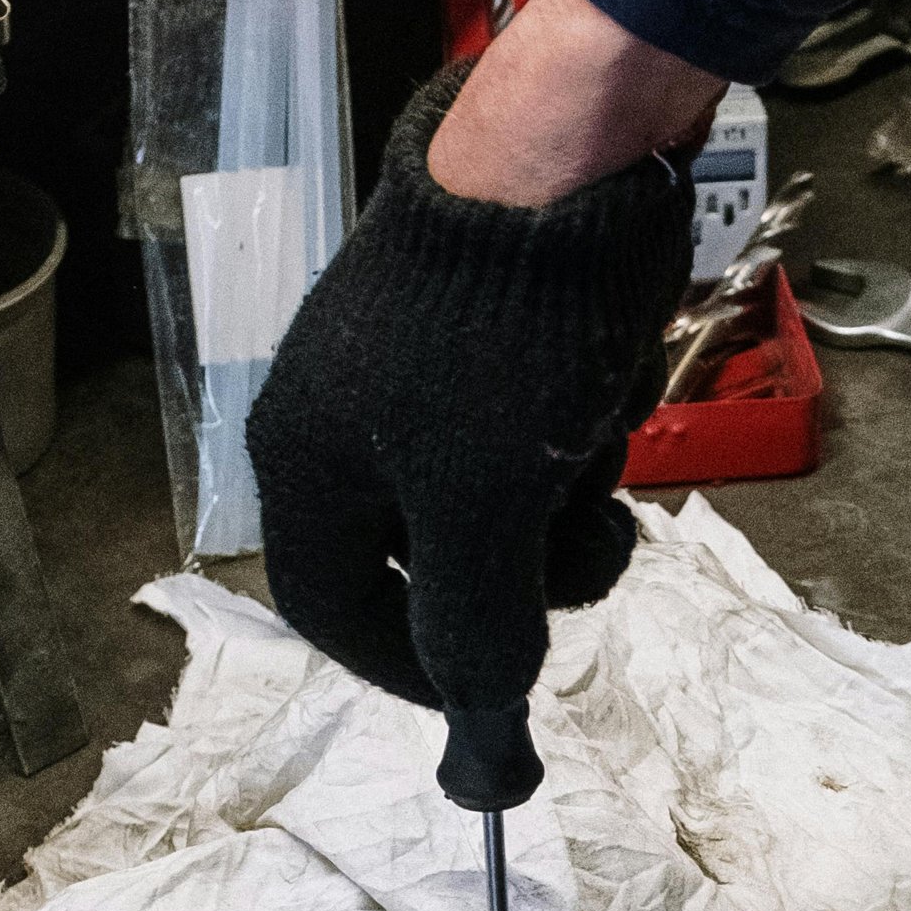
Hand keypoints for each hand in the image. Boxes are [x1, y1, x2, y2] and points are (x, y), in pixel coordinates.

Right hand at [244, 40, 697, 792]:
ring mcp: (428, 388)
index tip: (493, 696)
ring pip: (501, 514)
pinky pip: (539, 447)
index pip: (331, 612)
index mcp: (306, 464)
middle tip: (584, 550)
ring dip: (563, 509)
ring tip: (595, 449)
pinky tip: (603, 392)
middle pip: (429, 571)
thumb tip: (483, 746)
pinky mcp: (499, 353)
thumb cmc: (499, 338)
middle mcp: (352, 429)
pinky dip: (579, 444)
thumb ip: (472, 626)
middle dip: (520, 575)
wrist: (567, 164)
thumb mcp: (480, 509)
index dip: (410, 670)